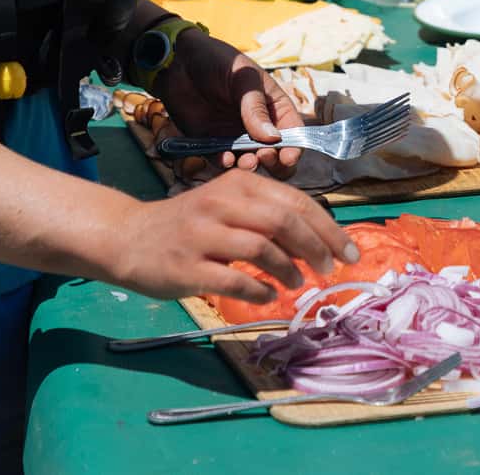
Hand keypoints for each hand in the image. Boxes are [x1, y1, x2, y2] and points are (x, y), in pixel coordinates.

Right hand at [109, 169, 357, 302]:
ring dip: (289, 270)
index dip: (329, 229)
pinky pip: (235, 281)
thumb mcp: (230, 208)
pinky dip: (260, 290)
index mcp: (239, 185)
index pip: (296, 203)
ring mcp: (202, 235)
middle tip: (331, 269)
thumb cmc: (191, 224)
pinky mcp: (187, 267)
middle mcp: (221, 204)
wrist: (129, 237)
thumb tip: (322, 242)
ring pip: (262, 250)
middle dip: (318, 248)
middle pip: (284, 222)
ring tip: (297, 282)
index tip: (351, 252)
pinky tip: (269, 294)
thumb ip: (270, 218)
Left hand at [154, 28, 302, 177]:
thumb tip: (273, 138)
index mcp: (274, 108)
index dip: (295, 147)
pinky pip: (222, 160)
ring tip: (245, 161)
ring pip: (251, 161)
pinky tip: (225, 159)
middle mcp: (259, 126)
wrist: (178, 61)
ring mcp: (236, 136)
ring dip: (251, 165)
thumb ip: (255, 108)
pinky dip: (225, 164)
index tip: (288, 156)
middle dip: (275, 162)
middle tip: (264, 157)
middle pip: (276, 154)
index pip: (293, 132)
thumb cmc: (218, 61)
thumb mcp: (243, 79)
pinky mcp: (212, 142)